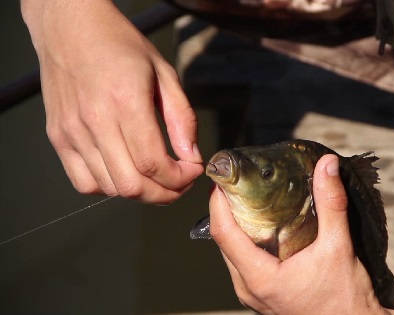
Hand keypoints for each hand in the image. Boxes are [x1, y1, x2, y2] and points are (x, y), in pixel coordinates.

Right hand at [21, 0, 202, 202]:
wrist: (70, 28)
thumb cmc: (118, 45)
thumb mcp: (164, 73)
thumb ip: (181, 118)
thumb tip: (192, 156)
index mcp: (126, 101)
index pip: (154, 164)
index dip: (180, 178)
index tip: (192, 171)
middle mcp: (95, 121)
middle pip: (133, 186)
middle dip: (165, 193)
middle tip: (179, 182)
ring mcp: (72, 132)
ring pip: (110, 188)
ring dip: (140, 191)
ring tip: (155, 176)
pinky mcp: (59, 138)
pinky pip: (84, 183)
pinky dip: (109, 187)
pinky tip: (124, 170)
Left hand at [210, 154, 393, 313]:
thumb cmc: (345, 298)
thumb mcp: (339, 247)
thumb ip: (332, 204)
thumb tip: (327, 167)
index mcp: (260, 278)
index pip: (223, 233)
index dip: (218, 203)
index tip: (222, 180)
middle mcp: (249, 288)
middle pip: (223, 242)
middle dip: (226, 210)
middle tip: (237, 183)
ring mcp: (253, 295)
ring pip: (232, 253)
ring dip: (236, 226)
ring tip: (248, 199)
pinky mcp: (262, 295)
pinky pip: (244, 264)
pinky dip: (247, 242)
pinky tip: (263, 226)